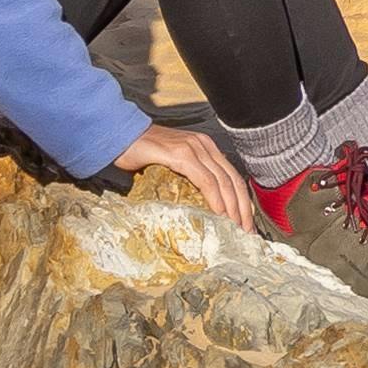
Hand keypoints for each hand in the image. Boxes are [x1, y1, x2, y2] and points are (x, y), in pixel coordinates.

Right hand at [116, 126, 258, 228]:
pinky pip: (205, 180)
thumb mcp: (173, 164)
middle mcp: (204, 145)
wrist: (120, 135)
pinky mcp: (181, 155)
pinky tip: (219, 213)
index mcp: (206, 147)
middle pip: (233, 180)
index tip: (246, 223)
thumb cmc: (142, 152)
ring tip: (236, 228)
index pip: (233, 177)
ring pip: (223, 181)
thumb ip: (188, 176)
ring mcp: (194, 148)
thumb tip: (200, 204)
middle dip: (243, 209)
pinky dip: (215, 199)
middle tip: (247, 232)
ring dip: (233, 208)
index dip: (243, 201)